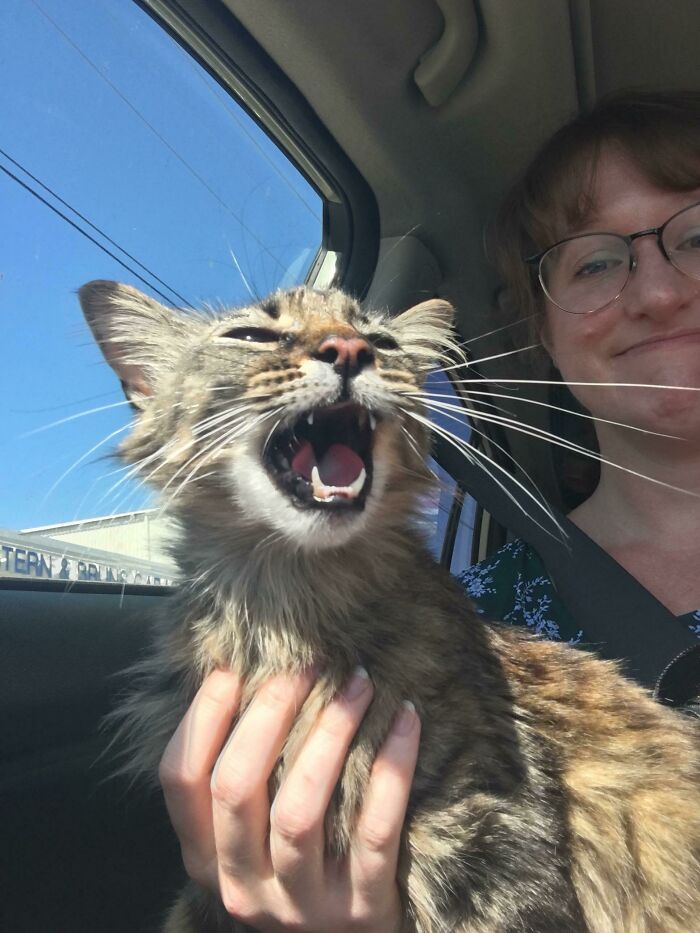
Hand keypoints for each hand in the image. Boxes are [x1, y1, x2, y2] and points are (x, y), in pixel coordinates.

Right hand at [159, 668, 420, 931]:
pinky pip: (374, 831)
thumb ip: (245, 774)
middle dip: (270, 713)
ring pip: (300, 810)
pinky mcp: (362, 909)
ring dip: (329, 734)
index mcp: (206, 857)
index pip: (181, 779)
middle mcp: (243, 885)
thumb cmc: (300, 863)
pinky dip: (392, 770)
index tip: (234, 665)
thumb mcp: (253, 834)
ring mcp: (301, 904)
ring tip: (358, 683)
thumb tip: (248, 674)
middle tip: (306, 663)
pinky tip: (405, 720)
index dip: (203, 715)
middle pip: (236, 787)